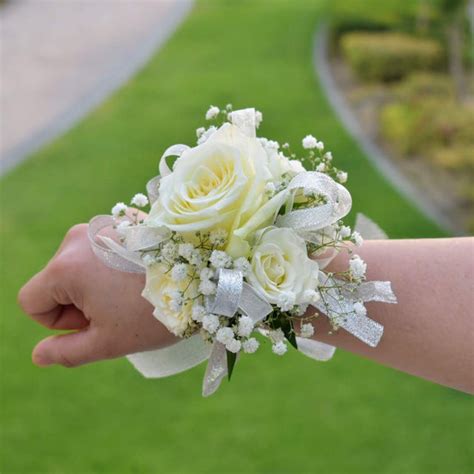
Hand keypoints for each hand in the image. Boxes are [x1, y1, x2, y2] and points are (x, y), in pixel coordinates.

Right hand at [18, 224, 176, 367]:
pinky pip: (98, 251)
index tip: (93, 322)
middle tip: (118, 310)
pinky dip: (109, 268)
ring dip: (95, 286)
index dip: (56, 322)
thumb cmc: (155, 313)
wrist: (205, 278)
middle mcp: (79, 238)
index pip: (31, 300)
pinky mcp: (121, 222)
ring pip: (77, 267)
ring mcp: (101, 225)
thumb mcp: (108, 341)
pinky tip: (138, 277)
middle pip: (55, 281)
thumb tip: (38, 355)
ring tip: (131, 293)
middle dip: (78, 303)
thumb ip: (66, 351)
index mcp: (67, 265)